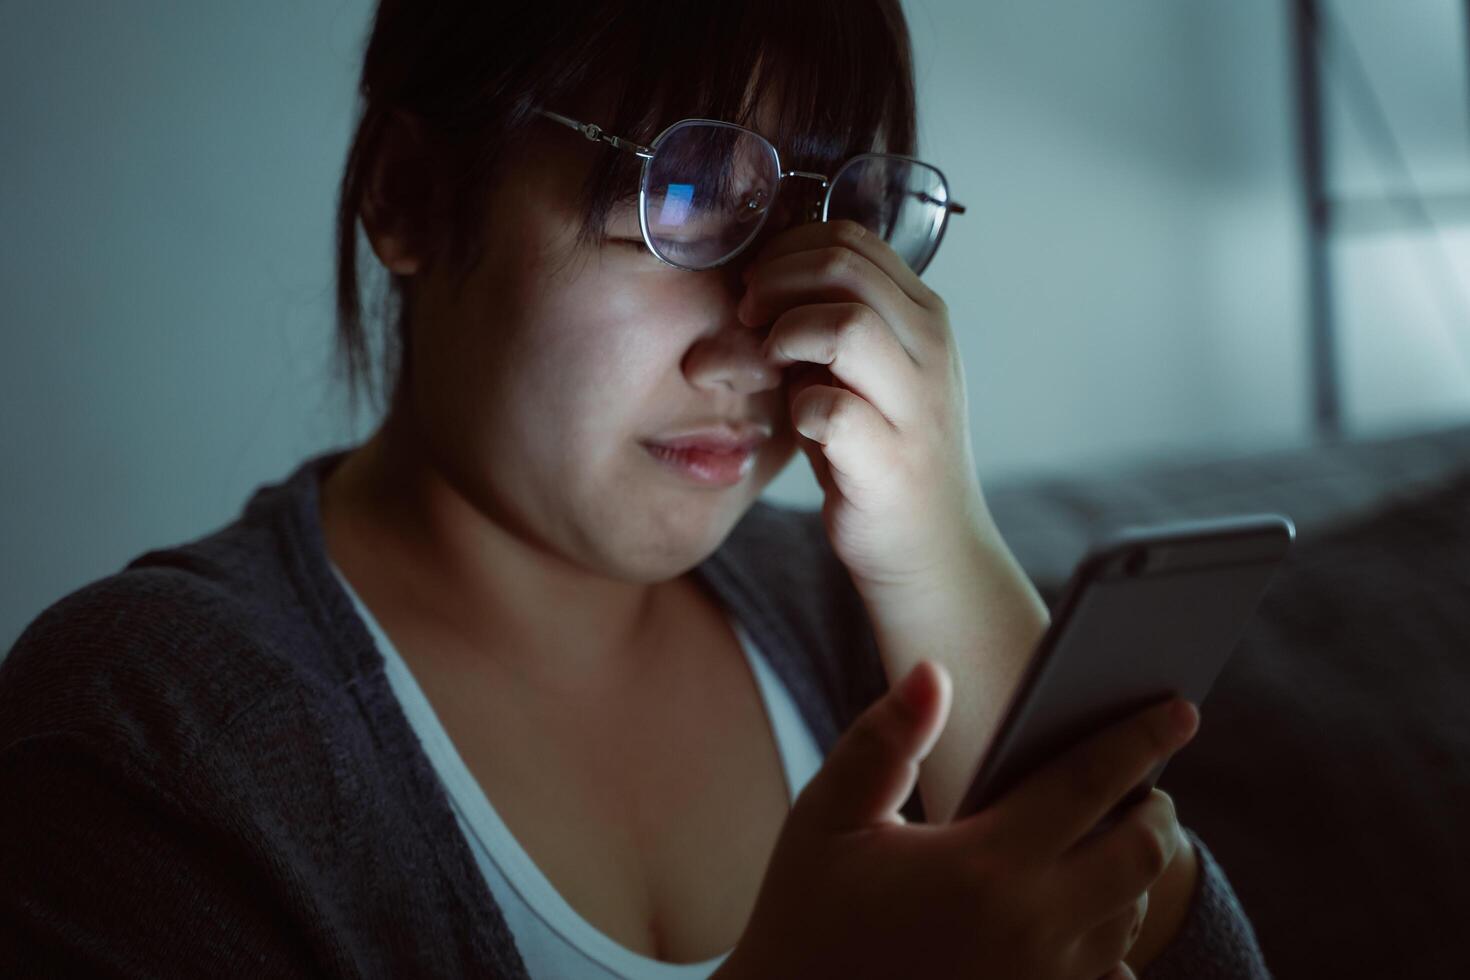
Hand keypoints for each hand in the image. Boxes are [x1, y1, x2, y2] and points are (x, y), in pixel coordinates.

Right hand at [716, 659, 1200, 979]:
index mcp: (983, 864)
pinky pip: (1108, 973)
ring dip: (1137, 869)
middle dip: (1156, 810)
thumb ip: (884, 741)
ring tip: (1117, 834)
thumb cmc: (807, 917)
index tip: (1179, 707)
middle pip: (1141, 855)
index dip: (1141, 738)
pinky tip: (1086, 912)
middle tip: (1146, 784)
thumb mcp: (827, 818)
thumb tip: (934, 673)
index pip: (1091, 783)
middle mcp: (1031, 928)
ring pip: (1133, 916)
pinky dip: (1111, 934)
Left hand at [739, 219, 990, 595]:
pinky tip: (797, 426)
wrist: (929, 548)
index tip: (755, 288)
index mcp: (923, 316)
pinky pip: (833, 411)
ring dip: (786, 337)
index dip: (786, 250)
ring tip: (770, 365)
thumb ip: (822, 327)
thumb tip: (747, 290)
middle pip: (844, 267)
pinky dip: (799, 411)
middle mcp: (930, 350)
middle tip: (746, 319)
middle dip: (774, 282)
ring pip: (848, 326)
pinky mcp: (892, 463)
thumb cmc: (879, 453)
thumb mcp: (859, 375)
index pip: (851, 239)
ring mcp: (917, 406)